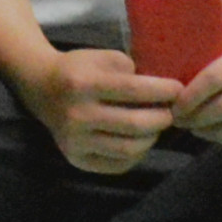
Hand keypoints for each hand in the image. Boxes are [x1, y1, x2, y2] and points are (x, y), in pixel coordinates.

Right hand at [26, 44, 180, 179]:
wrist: (41, 88)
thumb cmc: (78, 69)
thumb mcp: (100, 57)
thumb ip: (129, 70)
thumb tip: (161, 89)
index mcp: (83, 84)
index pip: (132, 90)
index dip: (161, 90)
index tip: (179, 90)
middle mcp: (78, 115)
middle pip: (133, 124)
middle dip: (162, 118)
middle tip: (172, 112)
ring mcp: (76, 141)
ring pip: (128, 149)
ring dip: (151, 138)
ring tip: (157, 127)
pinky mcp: (77, 159)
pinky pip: (118, 164)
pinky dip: (137, 154)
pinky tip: (140, 141)